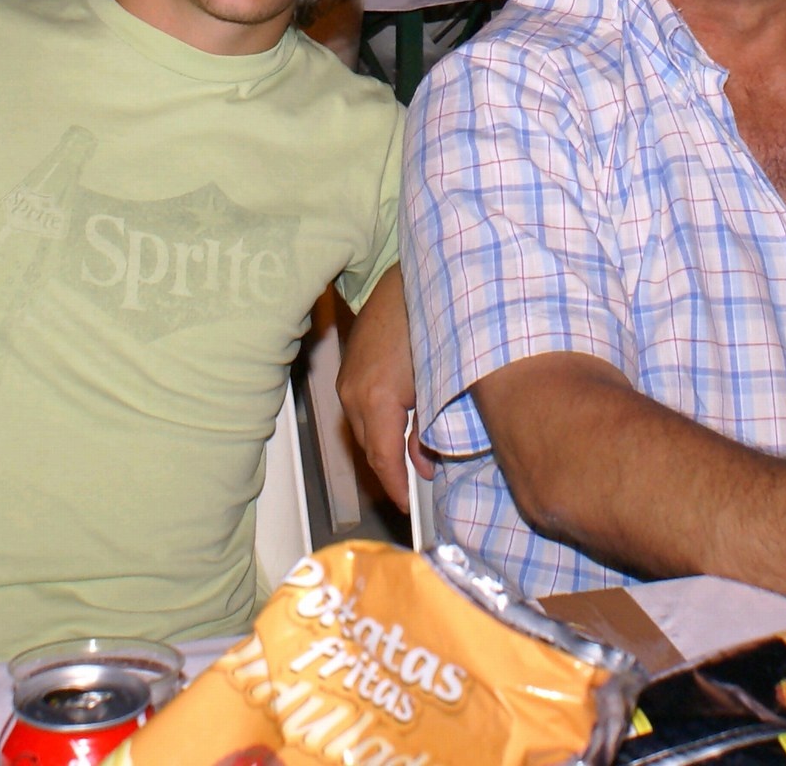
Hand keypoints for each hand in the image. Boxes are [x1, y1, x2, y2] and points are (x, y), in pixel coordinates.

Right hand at [337, 266, 423, 509]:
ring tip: (406, 461)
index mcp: (376, 399)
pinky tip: (397, 426)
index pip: (382, 459)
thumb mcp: (438, 386)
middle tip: (411, 489)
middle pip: (368, 448)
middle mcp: (353, 392)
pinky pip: (359, 409)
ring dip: (381, 447)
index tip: (407, 505)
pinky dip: (376, 424)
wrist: (413, 281)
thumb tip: (424, 465)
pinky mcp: (349, 368)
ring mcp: (347, 379)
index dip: (395, 487)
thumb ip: (428, 432)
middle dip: (389, 471)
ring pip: (363, 429)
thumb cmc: (432, 326)